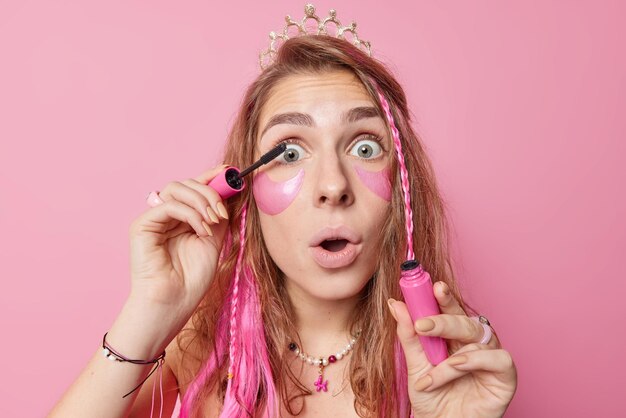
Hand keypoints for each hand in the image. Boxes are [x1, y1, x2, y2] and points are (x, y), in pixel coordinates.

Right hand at [128, 164, 230, 318]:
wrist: (174, 303)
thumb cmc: (192, 279)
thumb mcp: (214, 241)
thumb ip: (218, 216)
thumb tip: (229, 192)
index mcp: (182, 218)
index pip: (195, 188)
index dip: (211, 177)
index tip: (230, 171)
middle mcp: (167, 215)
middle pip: (186, 184)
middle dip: (210, 191)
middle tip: (222, 212)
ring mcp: (154, 219)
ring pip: (176, 188)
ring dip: (201, 200)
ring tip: (214, 221)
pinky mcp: (142, 226)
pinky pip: (169, 205)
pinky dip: (190, 214)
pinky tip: (203, 230)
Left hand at [388, 282, 516, 417]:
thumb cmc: (432, 398)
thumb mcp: (415, 366)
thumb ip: (408, 335)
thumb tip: (395, 304)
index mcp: (455, 336)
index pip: (450, 310)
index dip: (444, 297)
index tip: (432, 286)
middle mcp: (474, 343)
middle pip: (465, 320)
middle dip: (444, 319)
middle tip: (422, 325)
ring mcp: (491, 357)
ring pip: (477, 338)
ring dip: (450, 356)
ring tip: (431, 374)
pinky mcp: (505, 375)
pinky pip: (497, 357)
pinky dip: (474, 361)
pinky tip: (456, 367)